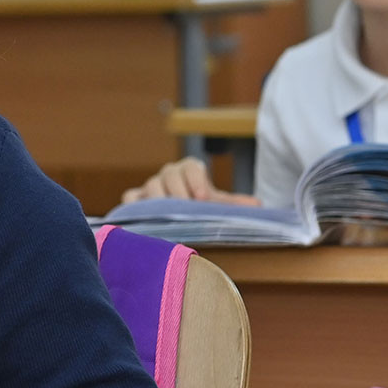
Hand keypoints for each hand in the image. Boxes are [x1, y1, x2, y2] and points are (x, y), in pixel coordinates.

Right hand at [121, 157, 259, 205]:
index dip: (196, 180)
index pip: (190, 166)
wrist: (179, 215)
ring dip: (160, 201)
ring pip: (150, 186)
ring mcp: (149, 187)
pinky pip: (130, 199)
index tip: (202, 197)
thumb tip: (257, 205)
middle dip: (179, 192)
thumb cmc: (199, 207)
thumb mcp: (216, 204)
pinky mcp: (135, 200)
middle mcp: (168, 175)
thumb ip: (233, 204)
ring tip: (169, 217)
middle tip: (186, 209)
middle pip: (169, 174)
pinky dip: (135, 208)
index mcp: (188, 170)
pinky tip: (145, 221)